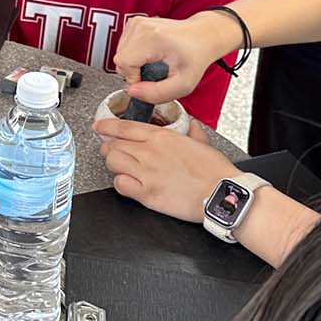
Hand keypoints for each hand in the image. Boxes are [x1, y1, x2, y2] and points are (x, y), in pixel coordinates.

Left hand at [93, 118, 237, 223]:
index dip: (106, 126)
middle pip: (113, 145)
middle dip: (109, 148)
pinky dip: (121, 183)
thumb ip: (191, 132)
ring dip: (113, 164)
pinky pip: (120, 184)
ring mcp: (146, 173)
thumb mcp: (202, 142)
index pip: (124, 127)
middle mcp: (150, 152)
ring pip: (112, 162)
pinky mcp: (147, 194)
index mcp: (162, 137)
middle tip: (112, 151)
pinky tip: (129, 184)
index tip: (99, 127)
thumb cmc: (214, 171)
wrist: (221, 193)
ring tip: (121, 168)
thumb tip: (191, 126)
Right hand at [112, 13, 237, 103]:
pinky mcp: (134, 23)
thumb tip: (131, 91)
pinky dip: (134, 56)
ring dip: (134, 64)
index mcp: (152, 38)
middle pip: (119, 60)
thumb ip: (156, 94)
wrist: (202, 36)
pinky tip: (150, 55)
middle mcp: (141, 26)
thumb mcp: (183, 84)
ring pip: (120, 54)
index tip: (151, 79)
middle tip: (156, 73)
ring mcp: (136, 23)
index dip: (134, 78)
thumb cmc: (195, 57)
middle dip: (134, 73)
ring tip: (155, 63)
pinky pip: (123, 47)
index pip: (123, 63)